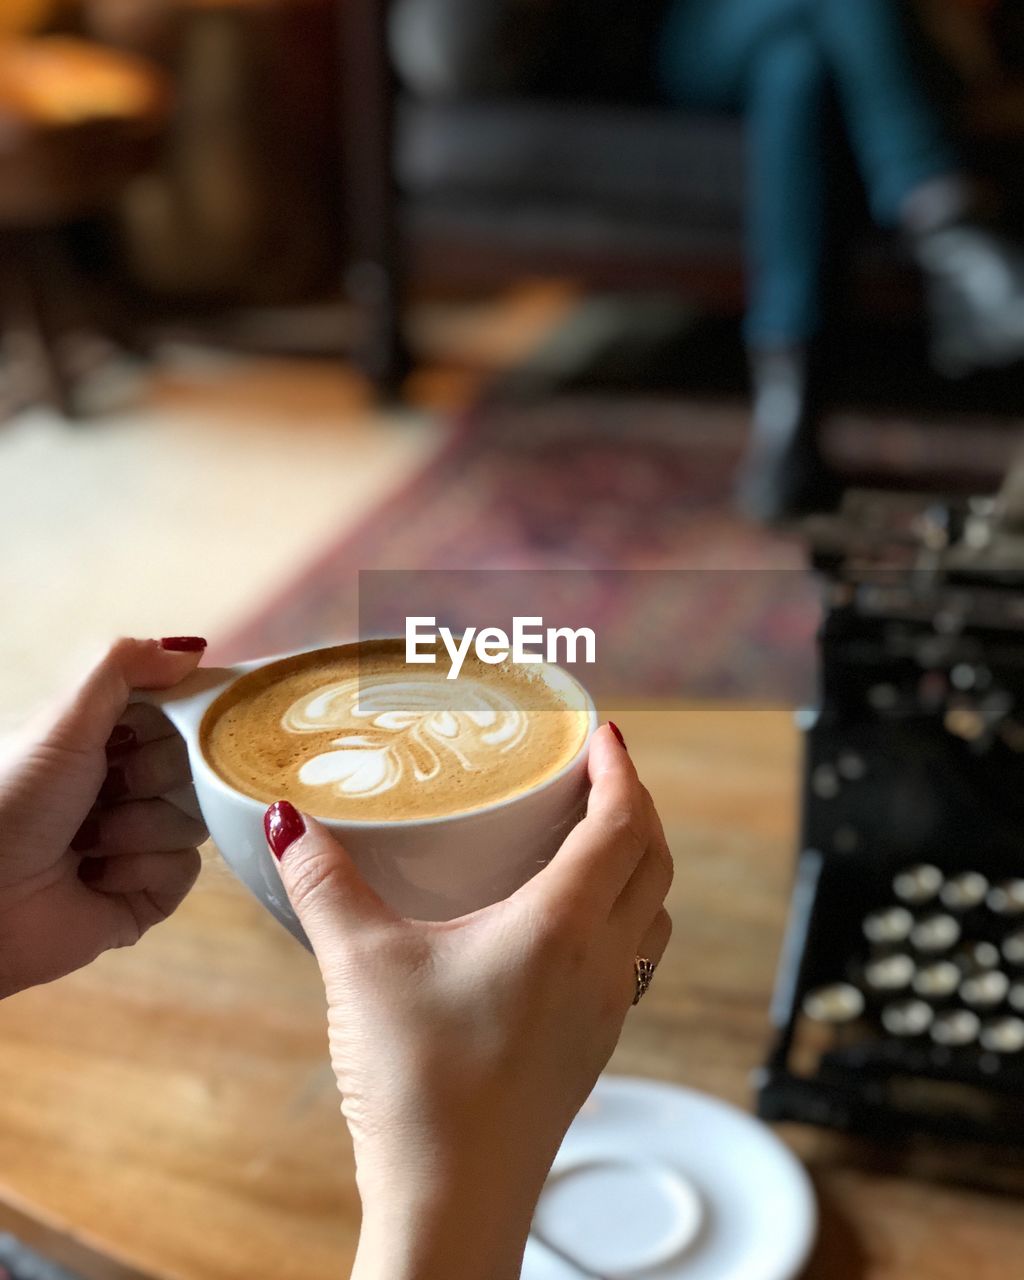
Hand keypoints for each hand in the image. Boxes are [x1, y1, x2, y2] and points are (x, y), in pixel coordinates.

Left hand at [0, 637, 208, 998]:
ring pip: (194, 818)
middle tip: (107, 789)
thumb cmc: (11, 799)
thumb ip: (123, 667)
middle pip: (196, 766)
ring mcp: (141, 842)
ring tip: (87, 842)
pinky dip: (141, 871)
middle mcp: (128, 788)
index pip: (180, 715)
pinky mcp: (148, 895)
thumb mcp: (62, 721)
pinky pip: (185, 869)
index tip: (146, 730)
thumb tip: (191, 649)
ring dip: (139, 828)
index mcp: (107, 741)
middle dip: (152, 776)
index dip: (179, 720)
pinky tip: (96, 878)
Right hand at [266, 725, 672, 1279]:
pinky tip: (570, 923)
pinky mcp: (594, 1046)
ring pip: (654, 910)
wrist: (452, 1203)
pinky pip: (635, 955)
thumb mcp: (361, 967)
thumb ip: (324, 884)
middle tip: (598, 773)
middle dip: (636, 803)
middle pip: (654, 859)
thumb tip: (289, 821)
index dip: (621, 769)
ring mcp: (607, 1010)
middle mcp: (604, 962)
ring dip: (639, 860)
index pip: (623, 822)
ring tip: (593, 835)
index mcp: (564, 926)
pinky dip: (625, 912)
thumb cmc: (419, 1087)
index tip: (605, 734)